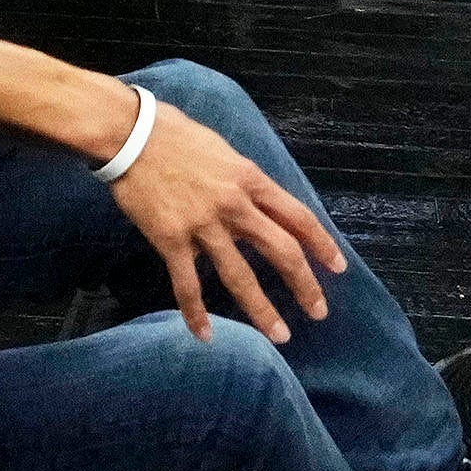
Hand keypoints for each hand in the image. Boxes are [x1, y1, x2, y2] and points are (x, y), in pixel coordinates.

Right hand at [103, 97, 347, 343]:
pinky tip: (205, 335)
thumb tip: (259, 204)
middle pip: (282, 251)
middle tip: (319, 312)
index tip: (339, 268)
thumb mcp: (227, 153)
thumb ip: (246, 183)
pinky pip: (187, 284)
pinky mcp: (170, 239)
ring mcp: (203, 225)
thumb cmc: (178, 137)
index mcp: (252, 179)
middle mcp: (235, 205)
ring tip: (279, 335)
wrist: (132, 135)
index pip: (300, 217)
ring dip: (262, 310)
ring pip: (240, 275)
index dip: (323, 244)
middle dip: (305, 284)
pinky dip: (195, 313)